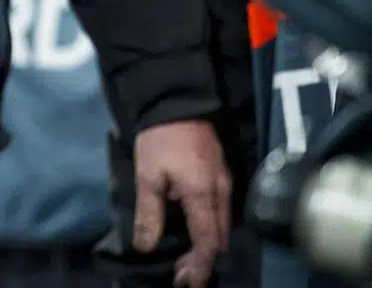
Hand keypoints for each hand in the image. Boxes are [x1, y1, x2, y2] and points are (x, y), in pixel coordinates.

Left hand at [132, 120, 231, 287]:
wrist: (177, 102)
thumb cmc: (160, 139)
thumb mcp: (148, 176)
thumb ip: (149, 213)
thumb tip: (146, 246)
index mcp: (203, 195)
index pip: (208, 242)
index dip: (200, 266)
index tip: (188, 282)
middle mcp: (221, 192)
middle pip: (220, 238)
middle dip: (204, 261)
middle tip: (184, 275)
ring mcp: (225, 183)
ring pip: (223, 225)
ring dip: (208, 246)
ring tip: (187, 261)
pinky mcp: (222, 175)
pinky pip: (222, 211)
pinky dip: (211, 228)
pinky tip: (196, 233)